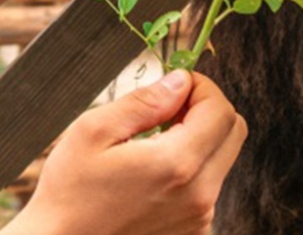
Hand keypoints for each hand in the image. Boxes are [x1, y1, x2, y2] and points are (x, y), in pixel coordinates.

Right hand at [3, 70, 245, 234]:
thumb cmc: (70, 194)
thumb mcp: (94, 131)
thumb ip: (143, 102)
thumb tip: (178, 82)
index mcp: (176, 165)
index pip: (220, 110)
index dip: (200, 86)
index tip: (176, 84)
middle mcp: (198, 195)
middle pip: (233, 131)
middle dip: (205, 108)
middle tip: (169, 106)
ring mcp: (198, 218)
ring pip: (221, 157)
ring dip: (198, 137)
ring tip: (153, 140)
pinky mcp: (192, 231)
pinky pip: (208, 185)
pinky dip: (191, 167)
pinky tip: (153, 170)